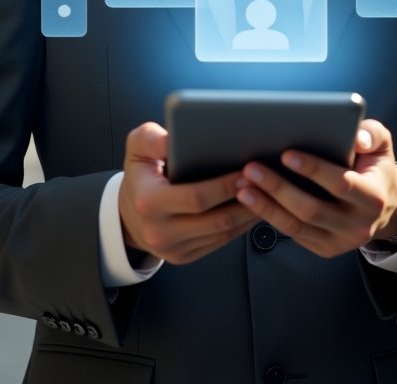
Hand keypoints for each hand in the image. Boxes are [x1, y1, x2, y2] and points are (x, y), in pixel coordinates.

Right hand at [118, 121, 258, 264]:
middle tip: (266, 181)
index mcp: (149, 202)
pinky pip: (220, 243)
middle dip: (245, 201)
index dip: (225, 186)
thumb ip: (150, 138)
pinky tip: (254, 207)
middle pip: (215, 220)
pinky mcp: (185, 257)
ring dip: (249, 215)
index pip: (196, 197)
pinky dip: (241, 226)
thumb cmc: (140, 174)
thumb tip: (172, 139)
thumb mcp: (136, 148)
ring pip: (222, 234)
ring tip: (268, 193)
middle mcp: (160, 231)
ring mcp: (174, 249)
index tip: (246, 171)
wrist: (128, 214)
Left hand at [234, 119, 396, 258]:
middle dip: (279, 188)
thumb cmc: (374, 165)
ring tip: (243, 187)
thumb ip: (372, 134)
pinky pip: (293, 234)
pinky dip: (270, 217)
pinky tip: (251, 200)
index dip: (313, 170)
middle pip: (312, 210)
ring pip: (297, 227)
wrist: (385, 205)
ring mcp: (340, 241)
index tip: (286, 154)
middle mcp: (358, 225)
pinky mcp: (324, 248)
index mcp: (374, 197)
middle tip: (251, 168)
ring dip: (266, 207)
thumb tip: (357, 138)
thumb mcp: (381, 144)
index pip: (340, 185)